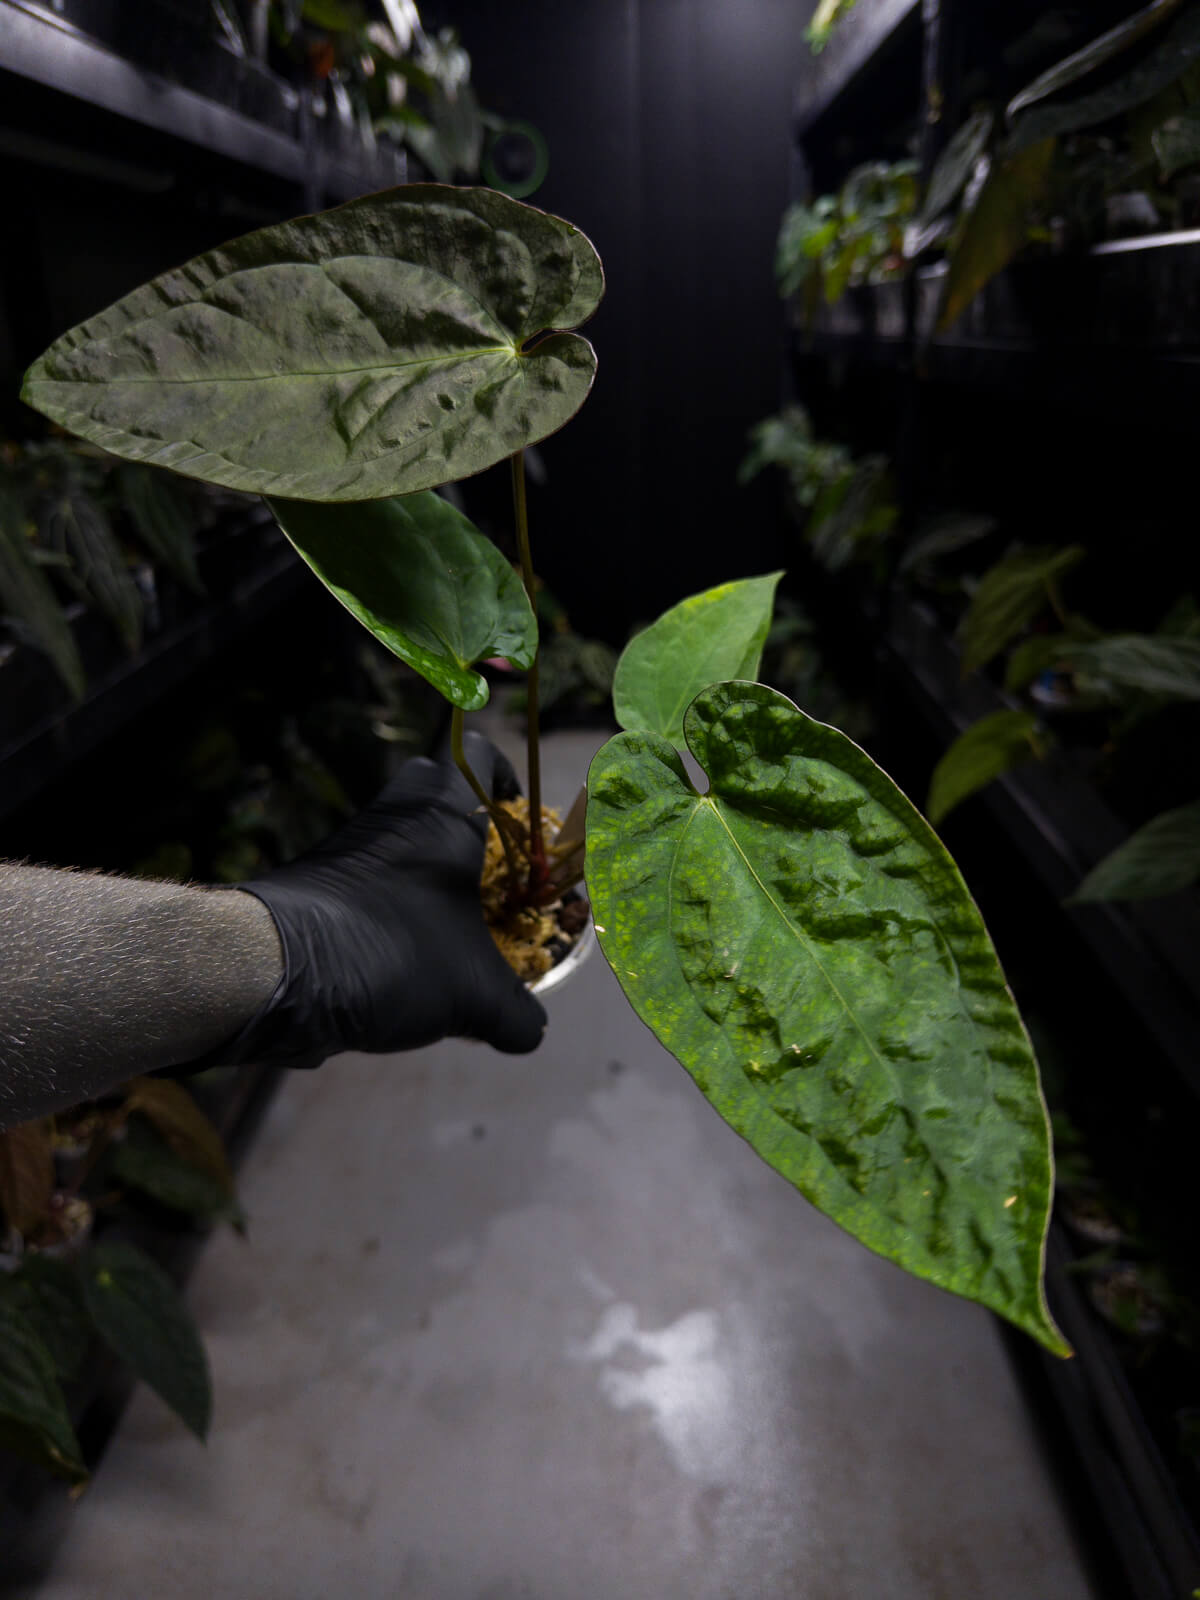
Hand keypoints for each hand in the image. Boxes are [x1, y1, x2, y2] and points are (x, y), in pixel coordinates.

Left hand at [206, 733, 546, 1067]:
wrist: (275, 970)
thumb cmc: (392, 954)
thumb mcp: (473, 997)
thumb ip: (516, 1014)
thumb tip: (531, 1032)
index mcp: (444, 813)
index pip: (482, 756)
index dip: (509, 781)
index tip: (523, 825)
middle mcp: (395, 812)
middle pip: (436, 790)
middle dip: (466, 829)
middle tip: (490, 879)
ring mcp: (350, 842)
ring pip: (400, 838)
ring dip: (426, 873)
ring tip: (450, 932)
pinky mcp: (317, 876)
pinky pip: (368, 875)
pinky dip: (389, 903)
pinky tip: (402, 957)